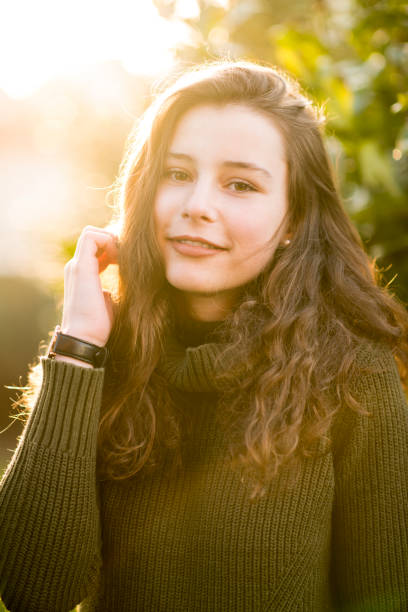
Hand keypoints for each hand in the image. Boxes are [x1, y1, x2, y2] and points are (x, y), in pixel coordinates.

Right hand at [61, 226, 118, 346]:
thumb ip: (106, 290)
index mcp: (82, 273)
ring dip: (111, 239)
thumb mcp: (106, 301)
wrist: (85, 338)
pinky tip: (118, 259)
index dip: (112, 247)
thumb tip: (112, 289)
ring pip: (91, 232)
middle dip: (113, 240)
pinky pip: (91, 237)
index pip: (95, 246)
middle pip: (93, 236)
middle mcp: (77, 266)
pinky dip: (108, 240)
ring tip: (122, 258)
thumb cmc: (99, 326)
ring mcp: (77, 265)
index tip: (125, 262)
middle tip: (125, 258)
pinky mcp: (81, 267)